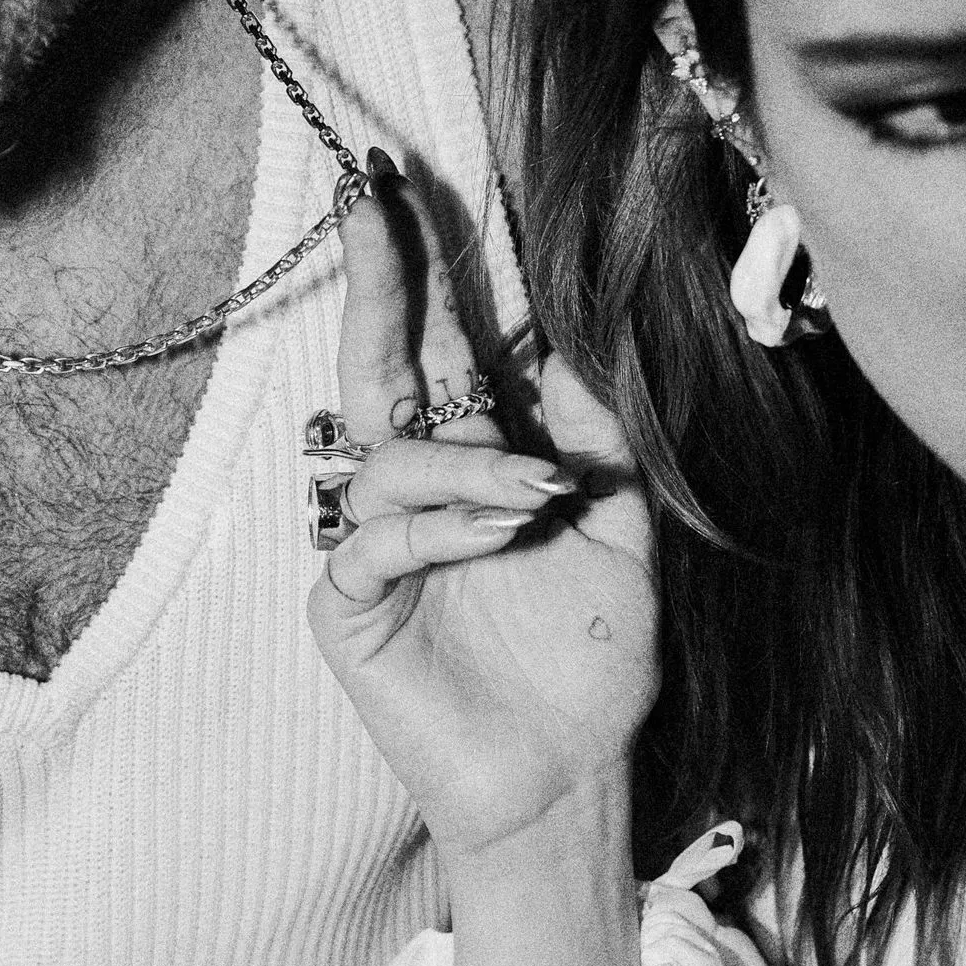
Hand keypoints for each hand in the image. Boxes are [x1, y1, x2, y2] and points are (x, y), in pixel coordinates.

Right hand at [306, 155, 660, 965]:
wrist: (571, 774)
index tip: (416, 192)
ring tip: (539, 493)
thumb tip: (574, 339)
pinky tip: (503, 532)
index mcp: (473, 463)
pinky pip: (376, 542)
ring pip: (385, 458)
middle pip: (380, 369)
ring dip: (465, 462)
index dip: (430, 274)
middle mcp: (414, 492)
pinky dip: (442, 527)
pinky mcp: (348, 608)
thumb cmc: (589, 658)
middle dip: (379, 285)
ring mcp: (374, 548)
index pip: (442, 351)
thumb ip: (591, 440)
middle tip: (372, 203)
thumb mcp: (616, 531)